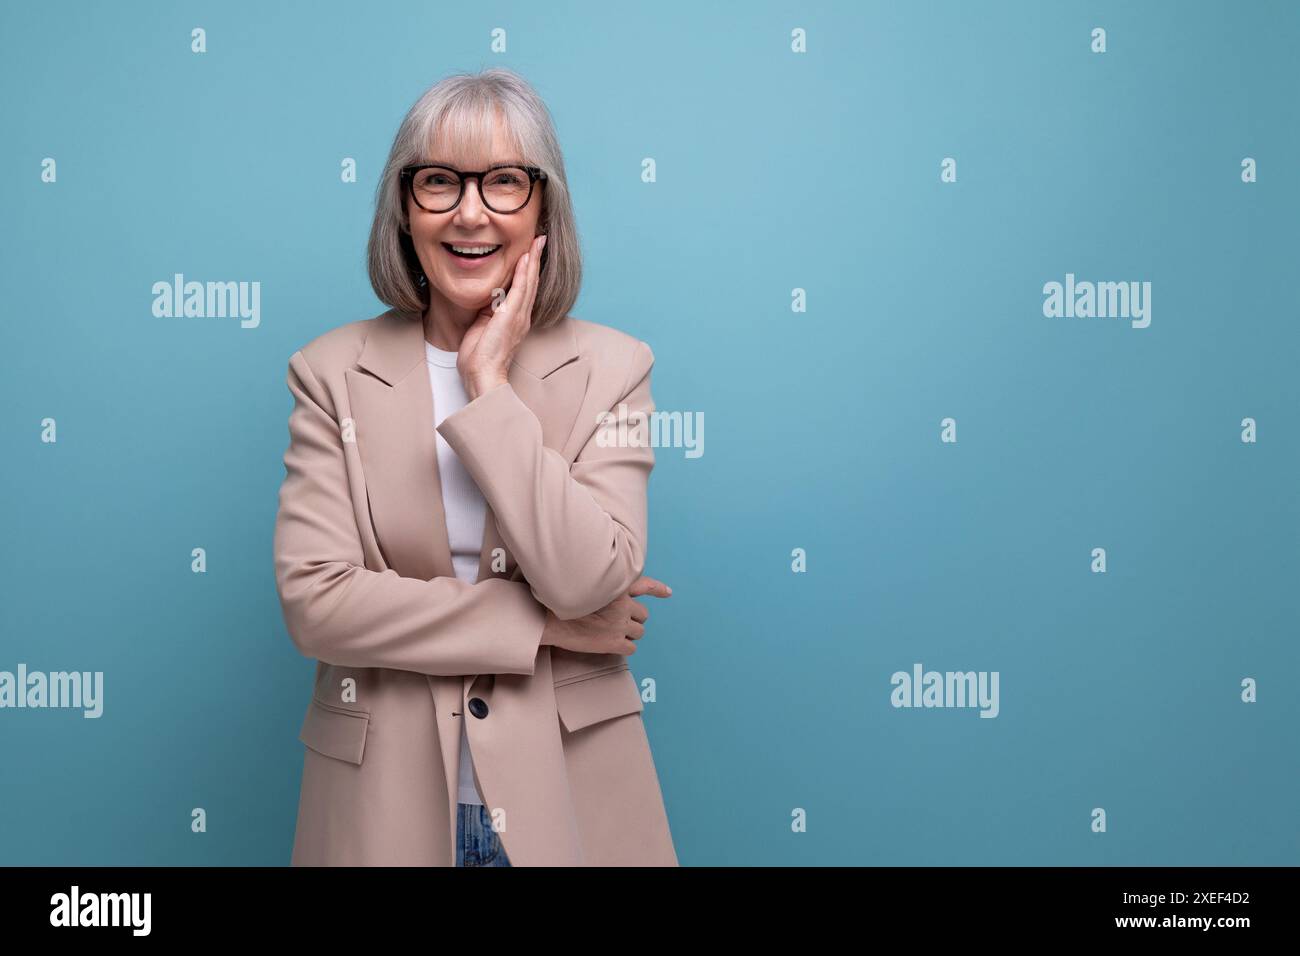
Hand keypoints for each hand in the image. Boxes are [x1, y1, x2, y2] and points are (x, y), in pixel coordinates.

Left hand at [459, 234, 546, 399]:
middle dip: (535, 259)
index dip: (528, 269)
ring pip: (528, 282)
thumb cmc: (480, 358)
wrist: (482, 375)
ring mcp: (518, 316)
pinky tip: (526, 258)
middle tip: (540, 239)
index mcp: (515, 319)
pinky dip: (524, 273)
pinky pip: (520, 290)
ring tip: (537, 242)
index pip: (524, 289)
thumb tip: (486, 298)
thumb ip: (488, 312)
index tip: (530, 252)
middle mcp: (522, 316)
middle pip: (531, 282)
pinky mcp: (511, 317)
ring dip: (533, 260)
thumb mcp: (482, 328)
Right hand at [540, 575, 672, 655]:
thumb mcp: (586, 585)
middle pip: (643, 615)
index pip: (644, 585)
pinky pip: (631, 648)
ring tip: (612, 634)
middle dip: (633, 620)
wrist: (549, 619)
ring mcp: (620, 624)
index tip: (668, 593)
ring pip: (639, 632)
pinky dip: (623, 647)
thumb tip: (614, 595)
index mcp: (616, 587)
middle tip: (618, 623)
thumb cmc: (561, 602)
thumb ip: (604, 587)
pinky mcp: (615, 643)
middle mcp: (622, 604)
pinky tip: (610, 645)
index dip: (658, 589)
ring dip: (629, 634)